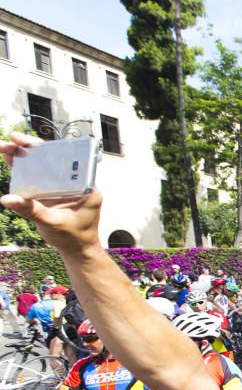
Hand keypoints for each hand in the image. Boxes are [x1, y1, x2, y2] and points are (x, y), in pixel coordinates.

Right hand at [1, 133, 102, 253]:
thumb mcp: (52, 223)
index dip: (47, 149)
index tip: (31, 142)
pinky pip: (39, 177)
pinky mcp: (54, 192)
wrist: (77, 250)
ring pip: (44, 167)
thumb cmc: (73, 238)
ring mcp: (64, 186)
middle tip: (12, 138)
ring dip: (24, 157)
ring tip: (4, 148)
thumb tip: (6, 199)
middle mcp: (76, 183)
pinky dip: (25, 170)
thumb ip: (30, 210)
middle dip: (31, 149)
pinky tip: (10, 159)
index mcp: (85, 187)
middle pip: (53, 160)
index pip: (67, 161)